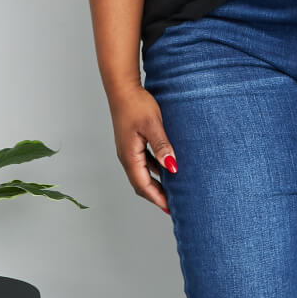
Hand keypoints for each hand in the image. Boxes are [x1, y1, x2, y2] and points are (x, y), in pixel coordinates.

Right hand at [108, 86, 177, 214]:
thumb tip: (171, 167)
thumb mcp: (152, 125)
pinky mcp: (132, 143)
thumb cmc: (136, 104)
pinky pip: (144, 163)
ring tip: (172, 192)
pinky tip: (166, 169)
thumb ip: (162, 146)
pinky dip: (155, 171)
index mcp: (130, 156)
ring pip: (142, 174)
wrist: (123, 88)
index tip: (170, 209)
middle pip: (141, 184)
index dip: (157, 198)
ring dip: (156, 184)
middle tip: (173, 206)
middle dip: (156, 196)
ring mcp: (128, 150)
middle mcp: (127, 156)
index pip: (143, 185)